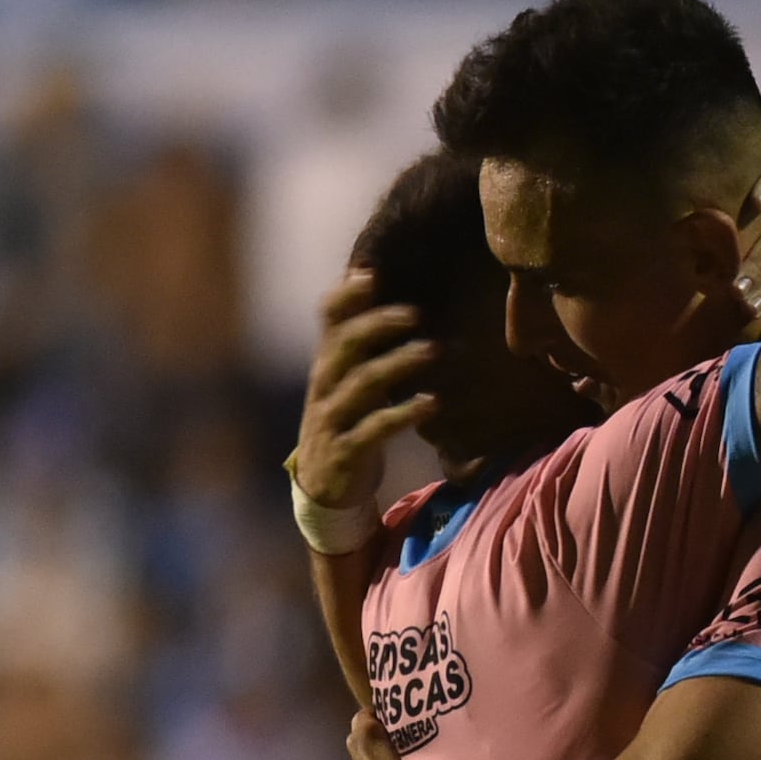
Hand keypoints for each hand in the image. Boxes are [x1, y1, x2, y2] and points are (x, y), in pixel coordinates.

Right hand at [291, 271, 436, 527]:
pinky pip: (375, 428)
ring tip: (435, 350)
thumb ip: (367, 346)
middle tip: (417, 313)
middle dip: (378, 325)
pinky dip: (404, 413)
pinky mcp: (347, 451)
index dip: (345, 296)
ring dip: (399, 364)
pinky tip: (434, 401)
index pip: (328, 320)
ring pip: (362, 384)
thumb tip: (394, 298)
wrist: (326, 485)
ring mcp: (333, 418)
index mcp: (328, 363)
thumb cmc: (350, 421)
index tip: (372, 273)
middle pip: (344, 346)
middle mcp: (325, 385)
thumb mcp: (353, 380)